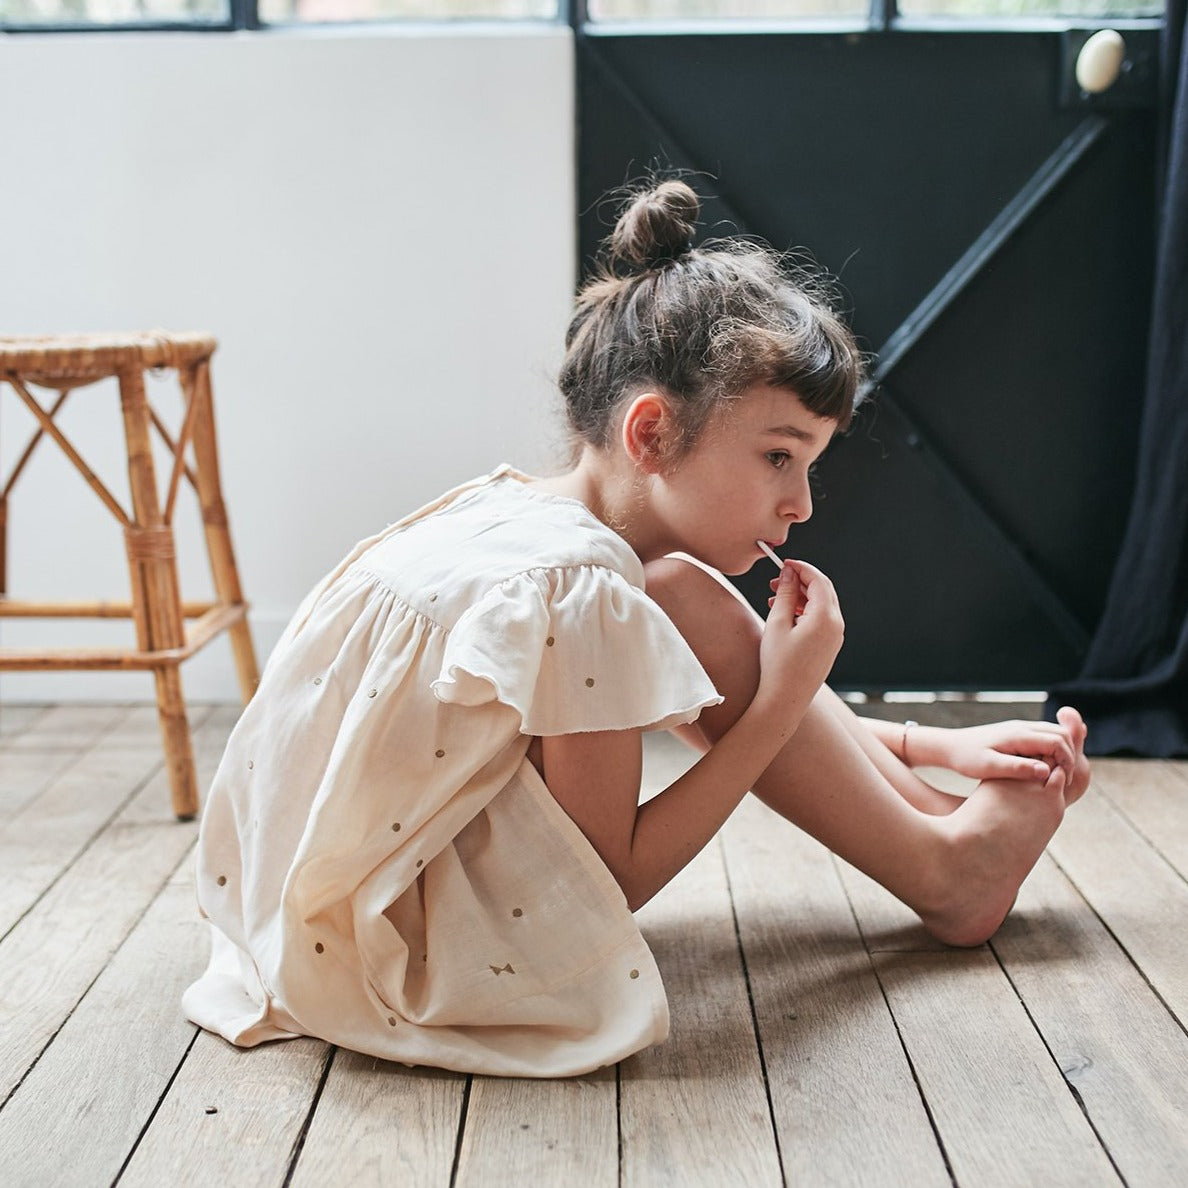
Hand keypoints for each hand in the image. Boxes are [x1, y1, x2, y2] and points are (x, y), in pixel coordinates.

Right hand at [757, 560, 844, 713]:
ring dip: (800, 597)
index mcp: (826, 617)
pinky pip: (820, 620)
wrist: (785, 700)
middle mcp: (836, 626)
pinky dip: (804, 611)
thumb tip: (789, 573)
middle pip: (823, 591)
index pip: (818, 580)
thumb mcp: (777, 623)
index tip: (782, 563)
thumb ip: (784, 593)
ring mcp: (835, 638)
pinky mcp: (829, 647)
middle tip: (776, 579)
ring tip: (774, 598)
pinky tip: (784, 614)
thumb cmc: (778, 663)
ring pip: (821, 605)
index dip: (801, 568)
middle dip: (800, 581)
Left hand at [923, 708, 1088, 800]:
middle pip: (1062, 734)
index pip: (1058, 740)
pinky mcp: (1017, 734)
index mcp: (1018, 734)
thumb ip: (1017, 768)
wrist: (949, 746)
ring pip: (1054, 734)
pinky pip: (1044, 737)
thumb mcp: (988, 767)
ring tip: (1057, 776)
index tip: (1064, 780)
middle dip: (1070, 755)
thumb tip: (1045, 771)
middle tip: (1065, 779)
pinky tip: (1045, 770)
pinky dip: (1052, 751)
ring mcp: (1020, 728)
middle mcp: (1021, 727)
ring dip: (1062, 752)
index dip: (1068, 760)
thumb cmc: (965, 758)